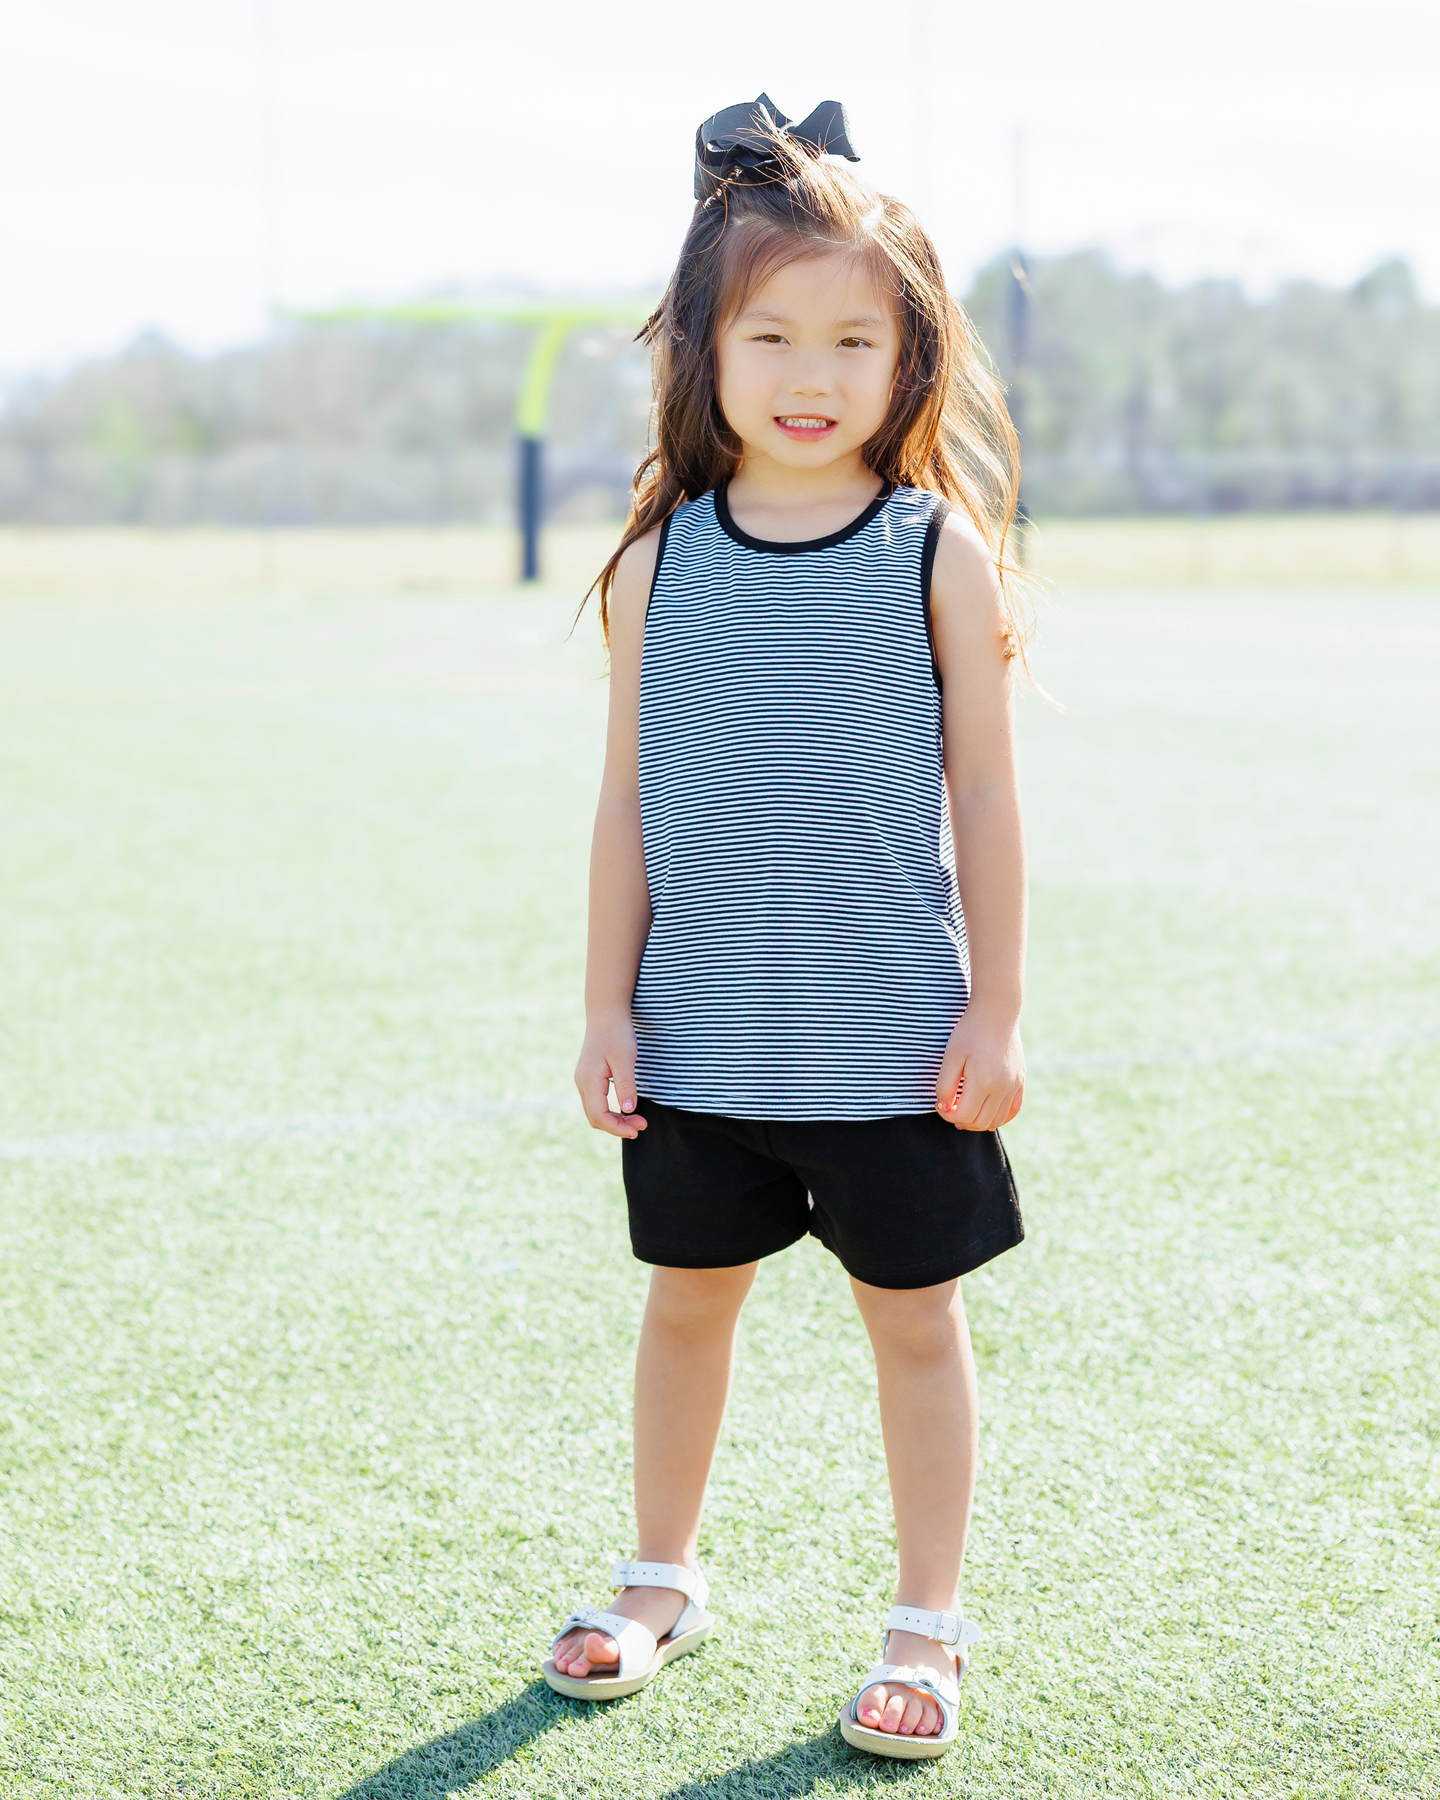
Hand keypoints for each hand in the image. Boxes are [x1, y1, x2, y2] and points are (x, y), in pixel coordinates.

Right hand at [575, 1010, 647, 1138]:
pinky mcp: (589, 1078)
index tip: (639, 1127)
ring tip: (636, 1121)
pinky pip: (596, 1103)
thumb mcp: (625, 1058)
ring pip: (594, 1112)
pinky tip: (625, 1109)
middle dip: (617, 1127)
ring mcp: (583, 1081)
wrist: (606, 1013)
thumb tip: (629, 1110)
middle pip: (595, 1118)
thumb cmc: (616, 1033)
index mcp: (589, 1080)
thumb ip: (626, 1085)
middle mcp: (582, 1083)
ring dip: (614, 1120)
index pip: (599, 1115)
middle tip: (641, 1126)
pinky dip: (609, 1111)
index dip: (618, 1127)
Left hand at [935, 1007, 1023, 1130]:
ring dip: (978, 1122)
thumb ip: (945, 1085)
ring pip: (996, 1120)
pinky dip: (999, 1118)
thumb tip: (944, 1107)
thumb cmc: (970, 1032)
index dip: (947, 1114)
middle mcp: (1002, 1088)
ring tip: (965, 1113)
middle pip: (980, 1122)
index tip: (940, 1105)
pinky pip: (1013, 1110)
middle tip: (950, 1110)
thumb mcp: (951, 1056)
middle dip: (962, 1121)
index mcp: (983, 1081)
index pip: (964, 1115)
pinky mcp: (1021, 1081)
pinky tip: (986, 1115)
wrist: (997, 1013)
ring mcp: (1014, 1085)